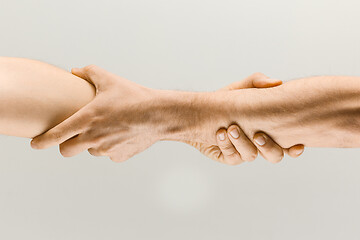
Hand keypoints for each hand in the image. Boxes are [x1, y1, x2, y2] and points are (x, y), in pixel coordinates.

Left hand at [30, 65, 159, 161]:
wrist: (160, 115)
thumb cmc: (135, 97)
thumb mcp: (110, 80)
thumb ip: (89, 72)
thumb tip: (75, 70)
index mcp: (87, 119)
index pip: (56, 135)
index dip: (42, 141)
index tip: (35, 144)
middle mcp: (93, 138)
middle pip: (67, 151)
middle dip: (66, 145)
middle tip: (74, 136)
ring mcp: (106, 150)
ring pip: (91, 151)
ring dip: (93, 143)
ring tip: (109, 128)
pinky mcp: (119, 156)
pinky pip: (109, 154)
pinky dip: (111, 146)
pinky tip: (122, 134)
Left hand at [183, 73, 304, 164]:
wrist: (199, 112)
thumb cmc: (225, 100)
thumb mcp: (240, 89)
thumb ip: (256, 82)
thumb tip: (276, 82)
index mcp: (268, 129)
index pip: (288, 143)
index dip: (295, 149)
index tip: (296, 145)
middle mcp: (258, 144)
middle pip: (274, 156)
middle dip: (268, 147)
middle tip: (257, 135)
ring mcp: (244, 152)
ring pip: (251, 156)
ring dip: (242, 143)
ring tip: (231, 128)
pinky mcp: (229, 157)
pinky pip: (232, 156)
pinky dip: (226, 144)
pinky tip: (219, 133)